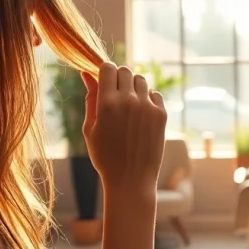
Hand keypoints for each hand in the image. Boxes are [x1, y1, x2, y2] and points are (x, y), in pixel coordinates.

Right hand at [82, 63, 166, 193]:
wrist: (131, 180)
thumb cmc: (105, 156)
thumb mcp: (90, 128)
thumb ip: (90, 98)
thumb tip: (87, 74)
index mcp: (107, 103)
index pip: (108, 68)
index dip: (104, 72)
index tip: (103, 81)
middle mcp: (128, 101)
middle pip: (125, 70)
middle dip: (118, 78)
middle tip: (115, 95)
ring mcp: (147, 107)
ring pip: (141, 79)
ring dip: (133, 86)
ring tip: (128, 106)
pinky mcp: (161, 114)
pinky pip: (154, 93)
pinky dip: (147, 98)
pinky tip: (140, 114)